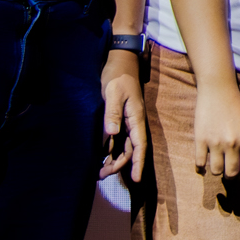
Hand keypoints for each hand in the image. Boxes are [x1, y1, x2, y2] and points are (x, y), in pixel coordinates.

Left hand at [98, 53, 146, 181]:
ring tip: (99, 171)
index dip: (138, 162)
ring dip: (114, 159)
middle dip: (120, 165)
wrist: (121, 60)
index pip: (139, 145)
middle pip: (131, 150)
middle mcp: (133, 122)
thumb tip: (112, 134)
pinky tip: (101, 155)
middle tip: (102, 174)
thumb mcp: (114, 93)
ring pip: (124, 146)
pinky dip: (110, 149)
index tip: (136, 179)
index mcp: (135, 117)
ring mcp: (126, 120)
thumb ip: (112, 113)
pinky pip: (117, 138)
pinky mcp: (119, 117)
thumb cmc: (118, 75)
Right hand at [190, 74, 239, 182]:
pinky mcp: (200, 139)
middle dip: (229, 175)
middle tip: (226, 172)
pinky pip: (199, 162)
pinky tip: (201, 165)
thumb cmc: (235, 106)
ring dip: (215, 171)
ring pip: (216, 170)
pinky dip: (200, 167)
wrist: (218, 89)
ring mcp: (216, 142)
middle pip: (231, 173)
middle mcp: (232, 143)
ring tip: (215, 167)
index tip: (239, 172)